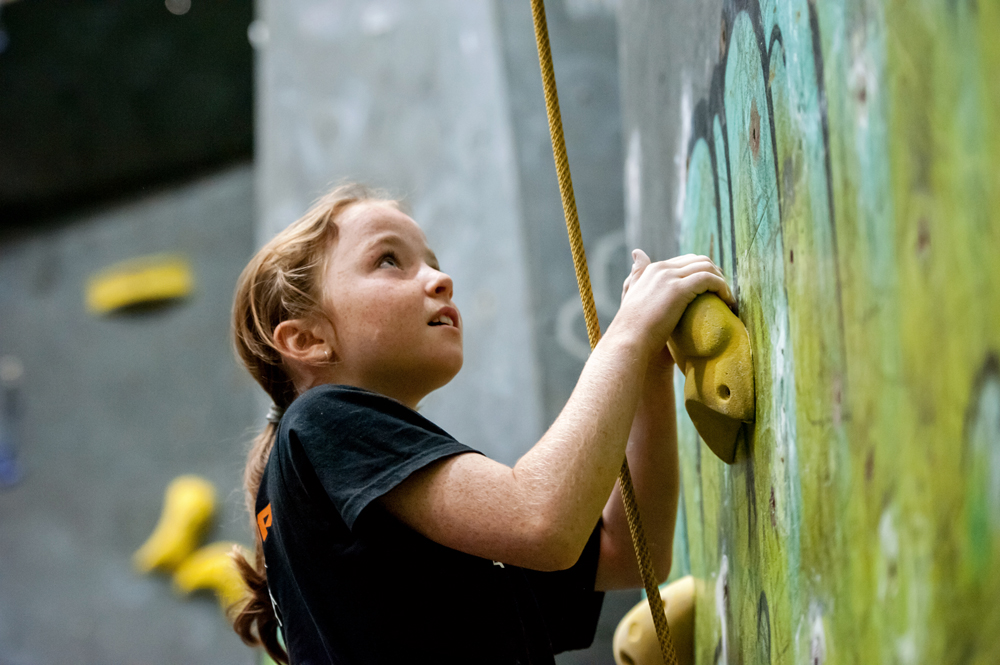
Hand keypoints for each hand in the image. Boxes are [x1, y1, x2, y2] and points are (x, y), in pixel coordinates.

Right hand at [612, 250, 734, 357]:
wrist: (629, 339)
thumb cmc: (633, 328)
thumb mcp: (632, 294)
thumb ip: (636, 276)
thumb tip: (637, 253)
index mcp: (652, 269)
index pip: (685, 261)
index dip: (703, 272)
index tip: (713, 288)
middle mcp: (661, 268)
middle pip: (699, 260)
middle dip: (716, 273)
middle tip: (725, 292)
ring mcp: (669, 277)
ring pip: (706, 267)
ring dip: (722, 280)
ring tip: (728, 298)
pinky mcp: (679, 289)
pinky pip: (709, 279)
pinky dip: (722, 287)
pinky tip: (727, 301)